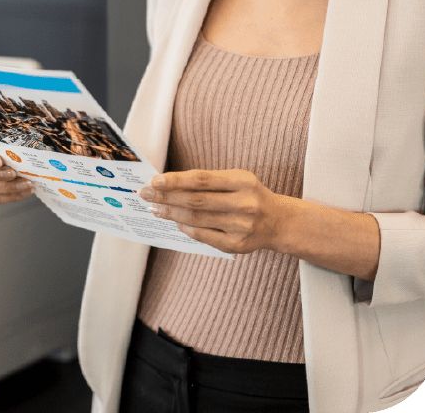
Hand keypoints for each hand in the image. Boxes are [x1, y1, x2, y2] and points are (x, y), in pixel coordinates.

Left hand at [139, 169, 284, 254]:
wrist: (279, 221)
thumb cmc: (249, 195)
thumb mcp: (236, 179)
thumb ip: (207, 181)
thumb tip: (169, 184)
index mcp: (242, 181)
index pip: (202, 180)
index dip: (176, 180)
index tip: (155, 180)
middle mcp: (244, 203)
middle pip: (196, 201)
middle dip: (166, 197)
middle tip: (146, 194)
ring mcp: (241, 226)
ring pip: (197, 219)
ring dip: (171, 214)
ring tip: (155, 208)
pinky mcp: (237, 245)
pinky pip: (204, 236)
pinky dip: (186, 228)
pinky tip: (174, 222)